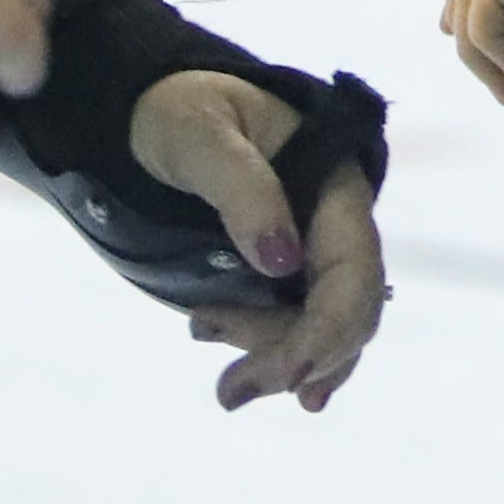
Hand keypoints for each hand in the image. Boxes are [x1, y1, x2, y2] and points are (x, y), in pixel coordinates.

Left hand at [128, 68, 389, 412]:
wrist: (150, 111)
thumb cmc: (178, 109)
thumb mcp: (200, 136)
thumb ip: (242, 189)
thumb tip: (282, 262)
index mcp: (334, 185)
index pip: (354, 271)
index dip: (332, 330)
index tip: (295, 377)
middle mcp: (331, 225)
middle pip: (343, 311)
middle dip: (298, 359)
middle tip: (229, 394)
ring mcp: (306, 253)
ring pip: (318, 328)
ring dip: (276, 363)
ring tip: (219, 372)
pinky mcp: (276, 275)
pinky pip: (290, 326)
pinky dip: (265, 352)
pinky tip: (220, 349)